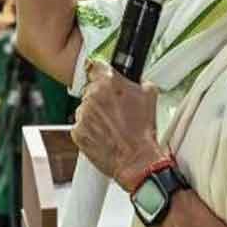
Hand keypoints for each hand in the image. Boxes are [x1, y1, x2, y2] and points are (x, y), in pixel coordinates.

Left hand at [71, 62, 166, 192]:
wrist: (136, 160)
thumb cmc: (143, 132)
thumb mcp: (149, 97)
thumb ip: (138, 83)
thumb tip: (136, 81)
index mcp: (108, 82)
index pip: (94, 66)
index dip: (99, 73)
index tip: (101, 77)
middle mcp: (92, 96)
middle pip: (90, 90)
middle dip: (100, 97)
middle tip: (114, 110)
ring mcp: (82, 114)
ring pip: (84, 108)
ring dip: (94, 114)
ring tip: (111, 126)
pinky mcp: (77, 132)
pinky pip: (80, 125)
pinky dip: (89, 129)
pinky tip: (104, 135)